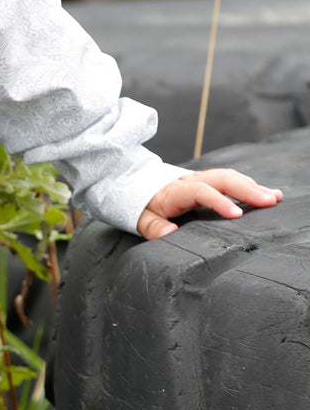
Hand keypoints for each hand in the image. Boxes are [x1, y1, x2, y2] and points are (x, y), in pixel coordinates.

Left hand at [137, 169, 282, 239]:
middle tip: (268, 201)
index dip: (219, 202)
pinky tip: (265, 193)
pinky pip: (230, 179)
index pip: (200, 192)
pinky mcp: (207, 179)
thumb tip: (169, 233)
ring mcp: (200, 178)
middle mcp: (191, 180)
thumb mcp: (141, 219)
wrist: (135, 183)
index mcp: (176, 191)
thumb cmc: (142, 204)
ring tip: (274, 197)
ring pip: (229, 177)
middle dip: (247, 190)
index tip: (236, 215)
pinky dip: (249, 185)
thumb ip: (154, 227)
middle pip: (222, 179)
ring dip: (252, 186)